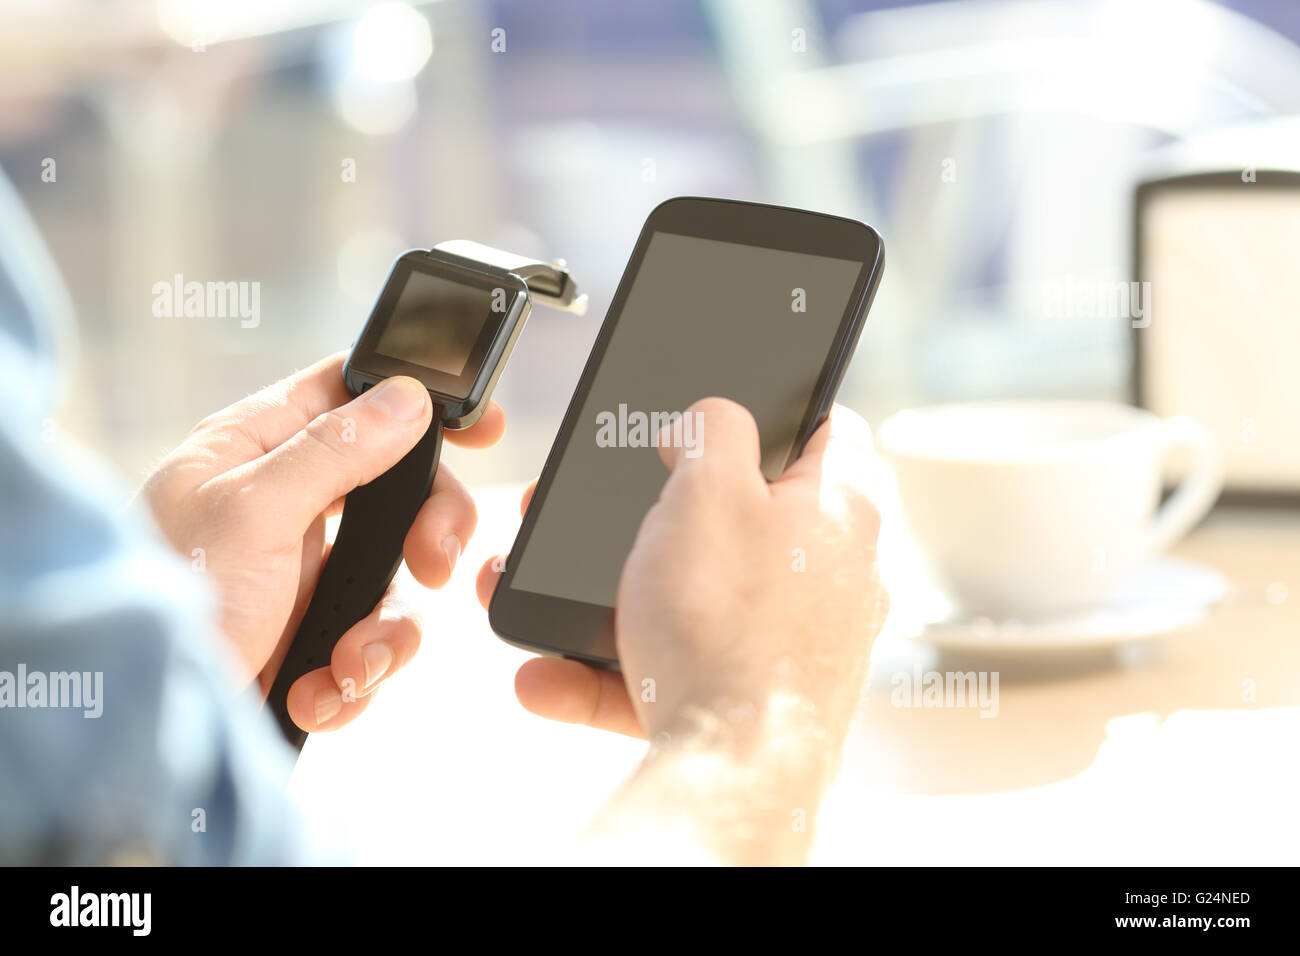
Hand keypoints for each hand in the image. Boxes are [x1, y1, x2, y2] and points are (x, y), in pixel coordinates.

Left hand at [142, 352, 503, 733]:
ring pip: (398, 579)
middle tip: (436, 561)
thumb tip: (407, 399)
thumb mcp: (249, 512)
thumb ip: (333, 451)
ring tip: (350, 664)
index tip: (480, 426)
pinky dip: (358, 677)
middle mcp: (289, 506)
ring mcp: (304, 573)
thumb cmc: (163, 600)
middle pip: (401, 492)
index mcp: (260, 450)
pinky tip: (320, 691)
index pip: (354, 396)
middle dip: (429, 533)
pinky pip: (375, 643)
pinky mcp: (313, 636)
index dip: (419, 402)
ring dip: (388, 631)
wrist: (140, 724)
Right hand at [476, 398, 886, 746]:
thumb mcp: (707, 488)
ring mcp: (791, 645)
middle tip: (607, 511)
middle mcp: (831, 578)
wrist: (730, 771)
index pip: (827, 430)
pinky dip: (612, 670)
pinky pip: (674, 670)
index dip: (776, 406)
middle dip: (659, 513)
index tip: (721, 412)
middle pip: (743, 517)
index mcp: (840, 510)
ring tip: (548, 594)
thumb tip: (710, 420)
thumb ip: (710, 430)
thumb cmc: (730, 624)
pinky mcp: (750, 702)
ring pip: (694, 600)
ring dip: (614, 598)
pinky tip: (548, 676)